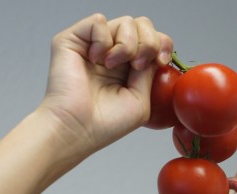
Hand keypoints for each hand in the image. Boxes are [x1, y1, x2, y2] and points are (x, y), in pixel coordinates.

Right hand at [40, 13, 172, 154]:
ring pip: (126, 22)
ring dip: (127, 45)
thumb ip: (149, 73)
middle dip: (149, 42)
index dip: (162, 44)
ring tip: (112, 66)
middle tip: (137, 66)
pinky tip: (96, 60)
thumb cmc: (105, 123)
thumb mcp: (140, 101)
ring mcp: (94, 45)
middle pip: (143, 25)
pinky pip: (99, 20)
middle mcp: (112, 54)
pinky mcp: (74, 39)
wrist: (77, 129)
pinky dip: (103, 40)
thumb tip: (154, 52)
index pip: (153, 41)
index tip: (162, 61)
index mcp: (129, 69)